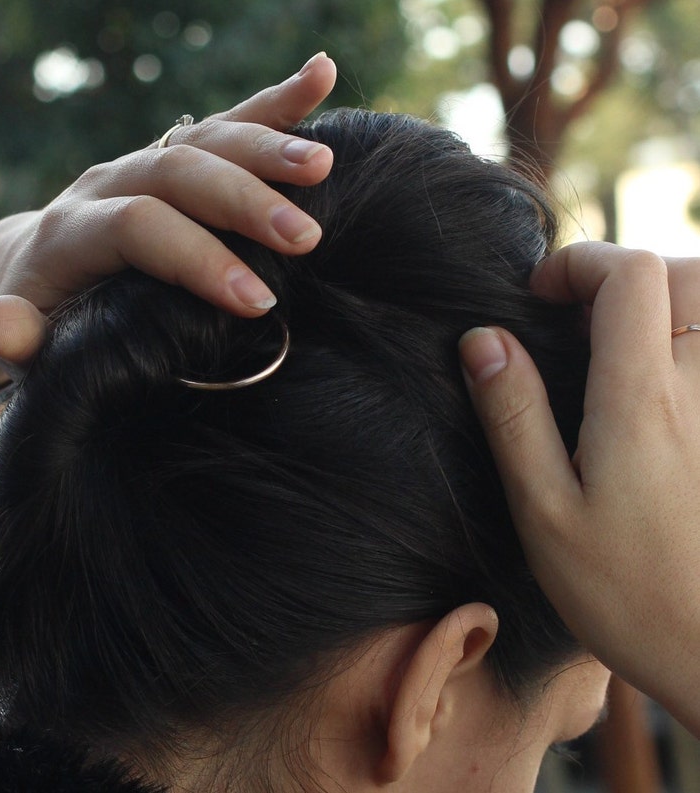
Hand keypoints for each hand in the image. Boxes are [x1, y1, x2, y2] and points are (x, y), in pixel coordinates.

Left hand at [0, 53, 335, 387]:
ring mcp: (143, 162)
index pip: (139, 227)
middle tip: (305, 239)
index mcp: (72, 231)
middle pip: (179, 171)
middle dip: (244, 202)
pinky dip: (275, 100)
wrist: (36, 268)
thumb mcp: (21, 334)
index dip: (197, 259)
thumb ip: (10, 332)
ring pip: (206, 137)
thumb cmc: (44, 314)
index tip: (256, 303)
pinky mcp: (173, 155)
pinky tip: (321, 75)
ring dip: (268, 147)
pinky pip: (226, 120)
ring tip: (323, 165)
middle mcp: (109, 182)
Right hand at [458, 242, 699, 737]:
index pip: (630, 276)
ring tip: (615, 347)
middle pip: (686, 274)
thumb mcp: (543, 510)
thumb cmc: (626, 592)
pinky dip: (685, 342)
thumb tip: (483, 339)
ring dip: (663, 304)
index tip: (535, 299)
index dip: (577, 264)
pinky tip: (654, 385)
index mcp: (641, 400)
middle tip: (577, 321)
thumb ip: (514, 415)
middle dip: (624, 275)